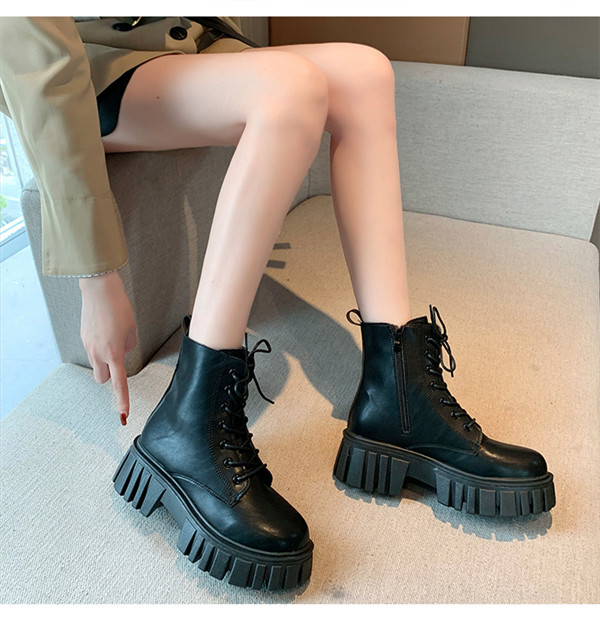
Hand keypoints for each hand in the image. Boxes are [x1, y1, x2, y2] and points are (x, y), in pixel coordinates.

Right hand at [79, 271, 136, 424]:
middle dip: (109, 377)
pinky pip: (92, 350)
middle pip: (102, 379)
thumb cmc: (119, 307)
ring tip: (112, 340)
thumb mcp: (131, 329)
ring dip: (104, 361)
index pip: (119, 383)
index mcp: (114, 353)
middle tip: (118, 363)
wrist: (99, 290)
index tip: (124, 414)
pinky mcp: (83, 337)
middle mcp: (98, 353)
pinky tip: (105, 330)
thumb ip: (128, 346)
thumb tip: (121, 352)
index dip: (122, 399)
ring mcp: (88, 346)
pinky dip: (99, 347)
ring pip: (96, 365)